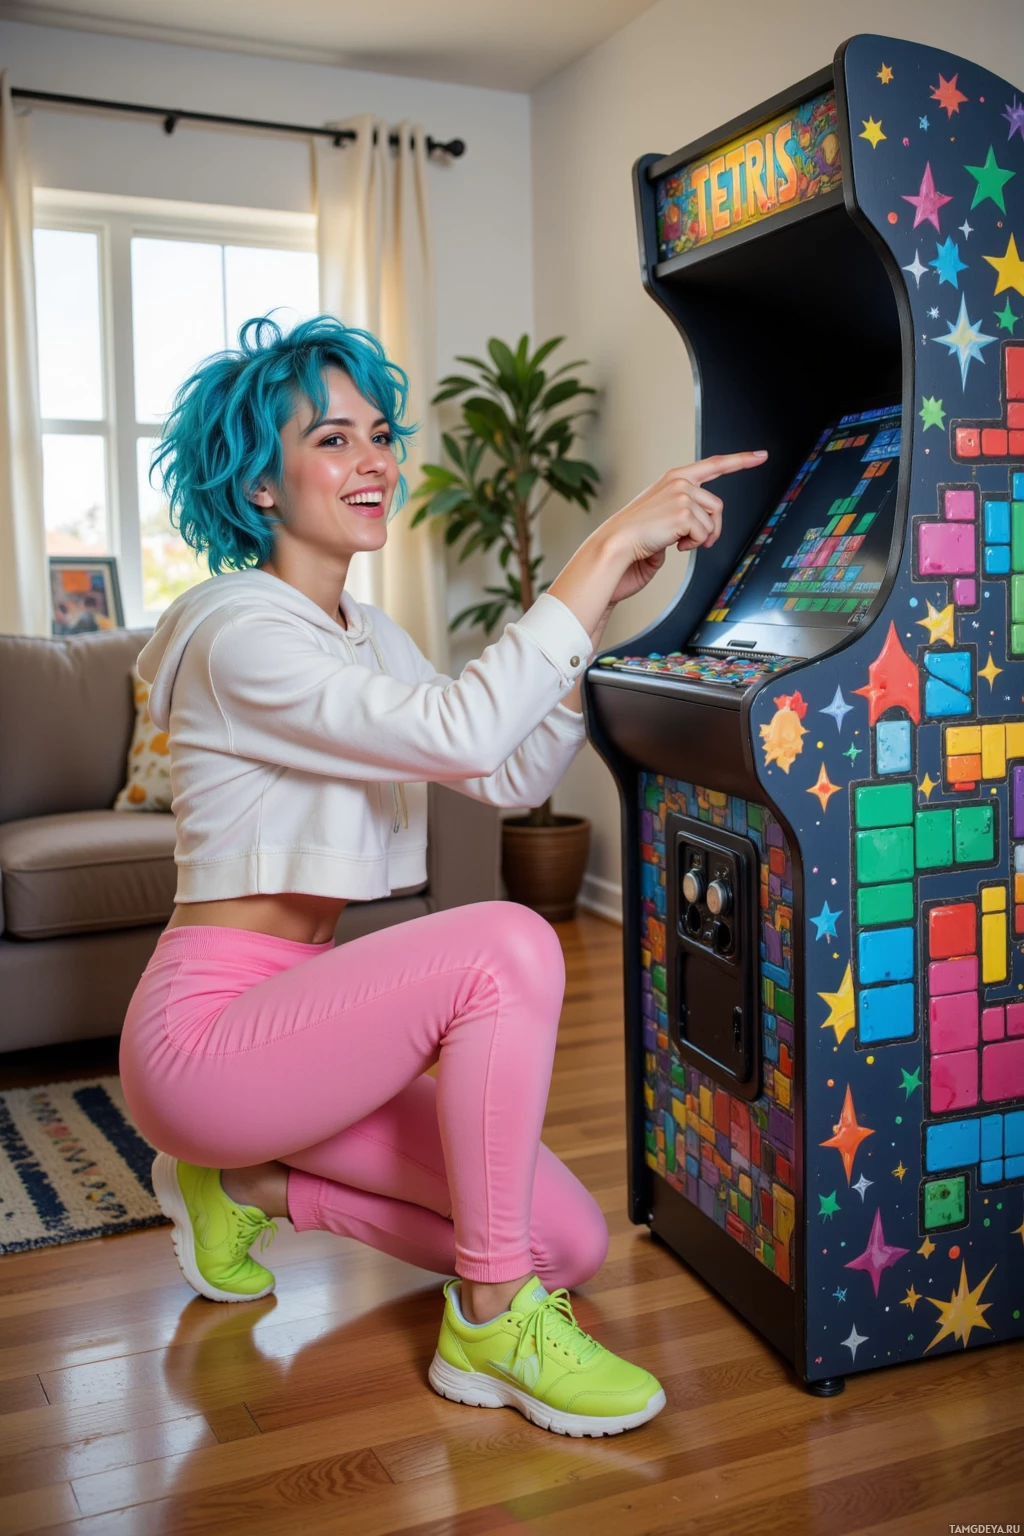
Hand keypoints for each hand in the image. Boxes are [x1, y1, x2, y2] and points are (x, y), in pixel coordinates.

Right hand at [602, 451, 766, 604]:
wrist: (615, 546)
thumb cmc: (634, 537)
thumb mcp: (662, 515)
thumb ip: (684, 511)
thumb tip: (703, 528)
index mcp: (674, 478)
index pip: (713, 464)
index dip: (740, 459)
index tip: (760, 455)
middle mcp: (679, 481)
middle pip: (717, 505)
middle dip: (711, 529)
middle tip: (694, 542)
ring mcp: (682, 494)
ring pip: (712, 522)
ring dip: (699, 539)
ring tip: (676, 542)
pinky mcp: (684, 511)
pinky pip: (704, 534)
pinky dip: (692, 545)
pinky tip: (673, 545)